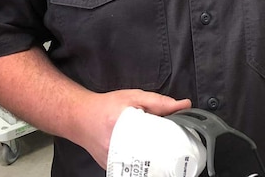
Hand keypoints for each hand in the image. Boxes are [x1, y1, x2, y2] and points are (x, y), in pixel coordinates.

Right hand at [74, 89, 190, 169]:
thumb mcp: (134, 97)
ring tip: (164, 154)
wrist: (80, 118)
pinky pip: (133, 167)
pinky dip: (143, 162)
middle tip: (174, 149)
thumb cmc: (106, 106)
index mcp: (122, 126)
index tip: (181, 142)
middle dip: (164, 153)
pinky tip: (149, 156)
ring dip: (154, 159)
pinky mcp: (113, 168)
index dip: (170, 141)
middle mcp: (117, 148)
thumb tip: (184, 105)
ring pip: (142, 164)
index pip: (154, 137)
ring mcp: (114, 161)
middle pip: (150, 155)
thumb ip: (159, 102)